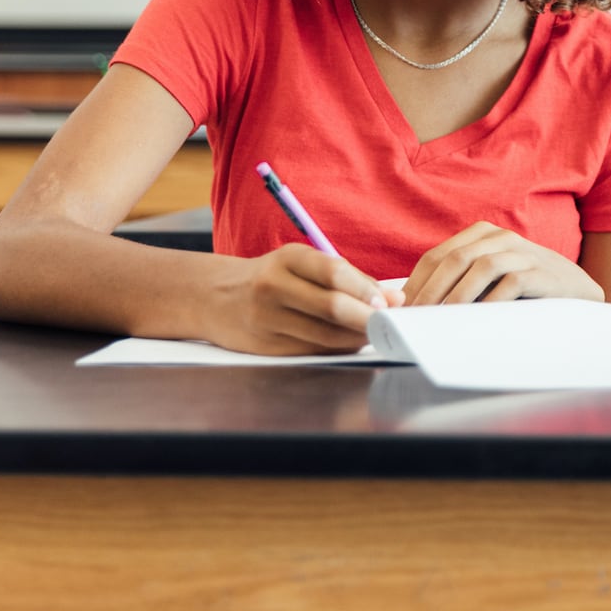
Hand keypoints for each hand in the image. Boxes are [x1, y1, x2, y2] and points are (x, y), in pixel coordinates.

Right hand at [209, 243, 403, 355]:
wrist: (215, 297)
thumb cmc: (273, 276)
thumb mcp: (303, 264)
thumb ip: (350, 278)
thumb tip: (395, 298)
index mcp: (287, 259)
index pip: (333, 273)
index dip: (365, 290)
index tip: (389, 303)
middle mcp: (273, 287)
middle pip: (331, 307)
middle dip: (367, 318)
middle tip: (390, 324)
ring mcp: (266, 320)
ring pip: (325, 335)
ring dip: (357, 337)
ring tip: (376, 333)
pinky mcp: (265, 347)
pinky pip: (313, 351)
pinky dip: (338, 348)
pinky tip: (351, 343)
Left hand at [404, 222, 603, 305]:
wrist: (578, 292)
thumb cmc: (525, 290)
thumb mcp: (490, 279)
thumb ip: (460, 282)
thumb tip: (414, 306)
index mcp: (482, 235)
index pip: (437, 256)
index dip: (416, 283)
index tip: (402, 310)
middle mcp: (501, 237)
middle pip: (454, 259)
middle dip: (431, 291)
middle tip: (417, 318)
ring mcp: (523, 252)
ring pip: (480, 266)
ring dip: (457, 295)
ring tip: (443, 319)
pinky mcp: (541, 272)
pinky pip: (511, 283)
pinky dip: (491, 301)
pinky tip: (479, 318)